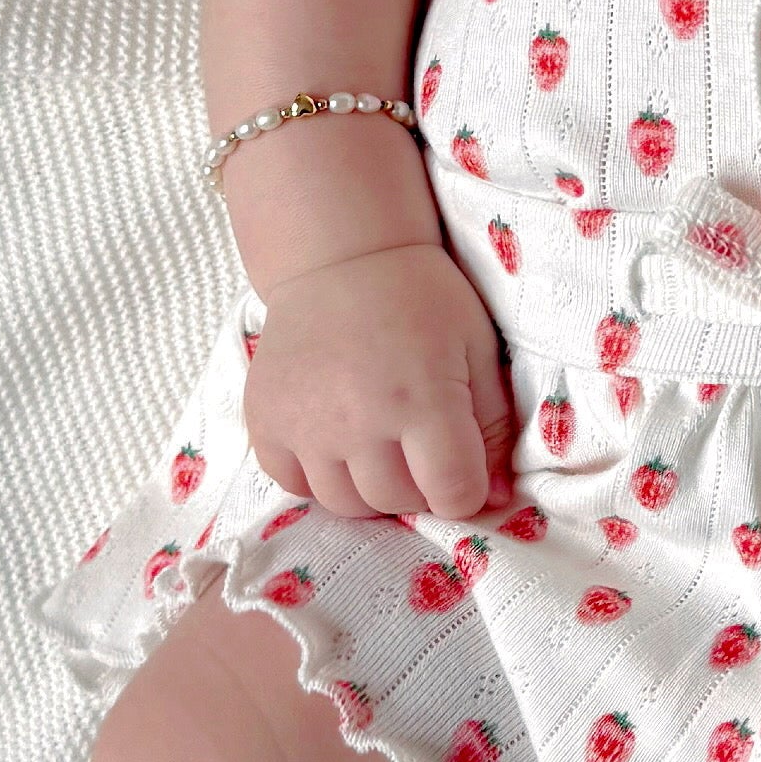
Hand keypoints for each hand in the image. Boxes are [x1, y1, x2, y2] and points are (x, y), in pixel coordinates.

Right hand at [244, 243, 520, 524]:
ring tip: (381, 449)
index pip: (452, 493)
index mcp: (423, 400)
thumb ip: (492, 425)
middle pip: (398, 501)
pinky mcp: (266, 422)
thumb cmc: (420, 297)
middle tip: (421, 451)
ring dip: (371, 489)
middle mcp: (359, 421)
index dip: (467, 491)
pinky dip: (319, 477)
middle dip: (421, 488)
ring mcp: (305, 426)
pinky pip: (294, 484)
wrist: (340, 258)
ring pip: (345, 504)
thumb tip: (494, 498)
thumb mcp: (476, 349)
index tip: (464, 471)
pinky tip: (337, 443)